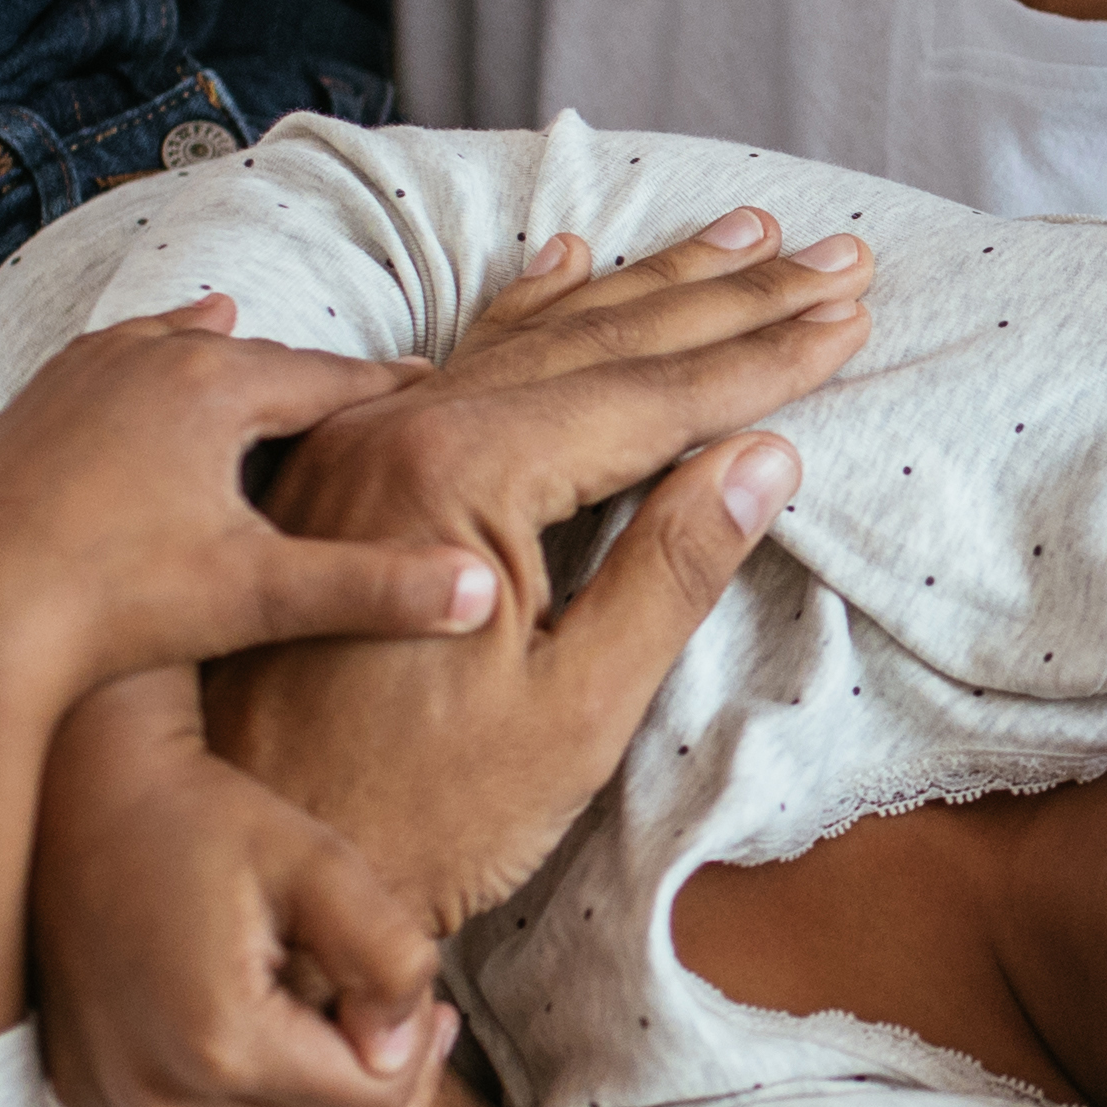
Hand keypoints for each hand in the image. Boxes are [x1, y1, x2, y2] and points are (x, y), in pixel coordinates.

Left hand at [0, 302, 504, 725]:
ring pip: (164, 341)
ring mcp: (76, 375)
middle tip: (359, 379)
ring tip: (235, 319)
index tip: (437, 382)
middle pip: (252, 357)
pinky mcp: (24, 405)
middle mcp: (146, 357)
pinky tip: (130, 357)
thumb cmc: (115, 608)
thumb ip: (375, 588)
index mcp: (214, 387)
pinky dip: (132, 357)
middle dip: (307, 371)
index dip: (389, 388)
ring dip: (208, 343)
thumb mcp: (259, 597)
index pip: (331, 380)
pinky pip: (98, 361)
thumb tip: (487, 589)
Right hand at [31, 670, 467, 1106]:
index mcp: (221, 1041)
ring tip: (372, 1056)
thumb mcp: (320, 862)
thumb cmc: (204, 820)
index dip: (422, 1060)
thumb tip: (401, 1052)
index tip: (439, 1007)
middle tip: (423, 1029)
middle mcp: (162, 1097)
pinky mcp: (95, 1103)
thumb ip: (386, 956)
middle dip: (393, 1094)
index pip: (369, 1103)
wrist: (78, 797)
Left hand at [203, 214, 873, 932]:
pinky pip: (457, 364)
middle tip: (836, 255)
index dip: (763, 361)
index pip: (648, 397)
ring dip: (646, 287)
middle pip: (598, 342)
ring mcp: (358, 444)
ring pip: (530, 338)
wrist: (253, 868)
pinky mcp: (340, 473)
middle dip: (728, 300)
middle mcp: (396, 429)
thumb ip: (670, 572)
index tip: (853, 316)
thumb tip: (769, 457)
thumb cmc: (422, 817)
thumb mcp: (574, 714)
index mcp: (458, 476)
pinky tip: (568, 262)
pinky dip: (530, 312)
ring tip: (743, 238)